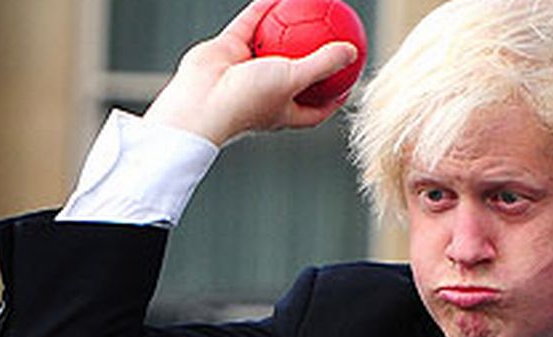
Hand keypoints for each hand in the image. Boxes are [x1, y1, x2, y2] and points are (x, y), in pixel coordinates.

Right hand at [144, 0, 358, 145]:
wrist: (199, 101)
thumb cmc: (249, 99)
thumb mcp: (295, 80)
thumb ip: (324, 64)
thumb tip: (353, 51)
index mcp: (283, 111)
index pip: (315, 108)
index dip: (334, 96)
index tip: (349, 80)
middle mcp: (266, 92)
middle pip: (296, 73)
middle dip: (311, 57)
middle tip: (332, 38)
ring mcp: (246, 71)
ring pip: (272, 44)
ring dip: (287, 27)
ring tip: (308, 9)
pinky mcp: (227, 49)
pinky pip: (250, 24)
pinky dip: (263, 9)